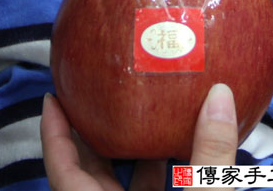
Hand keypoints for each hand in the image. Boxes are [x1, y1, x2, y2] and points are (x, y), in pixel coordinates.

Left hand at [41, 84, 237, 190]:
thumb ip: (210, 154)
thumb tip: (220, 94)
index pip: (62, 170)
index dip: (53, 133)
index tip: (52, 95)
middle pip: (89, 170)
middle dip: (94, 130)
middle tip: (102, 90)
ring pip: (119, 182)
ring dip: (129, 148)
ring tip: (142, 108)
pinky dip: (156, 169)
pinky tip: (174, 146)